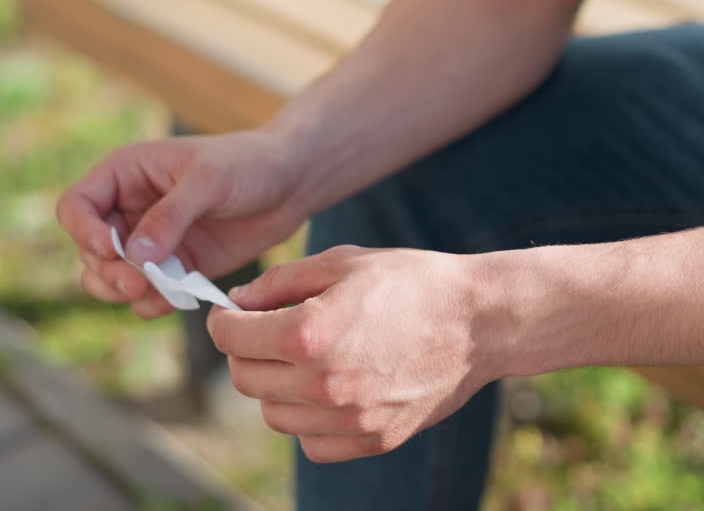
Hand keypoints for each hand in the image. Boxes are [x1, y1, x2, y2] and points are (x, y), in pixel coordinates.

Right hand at [56, 130, 305, 317]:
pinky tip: (178, 298)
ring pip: (110, 278)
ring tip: (156, 292)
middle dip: (108, 271)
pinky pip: (147, 295)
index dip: (83, 232)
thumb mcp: (209, 181)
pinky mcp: (176, 267)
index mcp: (125, 174)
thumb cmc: (248, 164)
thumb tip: (132, 257)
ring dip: (125, 292)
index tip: (109, 250)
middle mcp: (129, 209)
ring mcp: (151, 241)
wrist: (291, 184)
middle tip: (140, 283)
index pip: (76, 207)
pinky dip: (154, 302)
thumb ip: (170, 217)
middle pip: (88, 251)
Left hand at [206, 245, 506, 462]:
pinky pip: (311, 442)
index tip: (232, 313)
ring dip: (276, 386)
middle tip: (266, 331)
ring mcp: (349, 419)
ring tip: (304, 358)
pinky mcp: (372, 440)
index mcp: (310, 333)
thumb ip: (280, 282)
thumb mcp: (342, 262)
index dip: (223, 320)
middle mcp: (324, 383)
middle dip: (245, 351)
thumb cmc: (412, 282)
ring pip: (273, 415)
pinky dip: (308, 418)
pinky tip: (328, 388)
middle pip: (245, 378)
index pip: (230, 338)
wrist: (480, 322)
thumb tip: (238, 303)